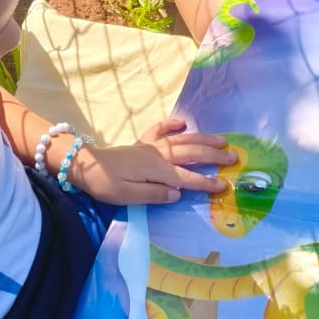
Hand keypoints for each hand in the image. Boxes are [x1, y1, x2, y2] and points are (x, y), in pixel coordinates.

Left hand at [64, 119, 236, 205]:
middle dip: (214, 156)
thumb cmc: (104, 184)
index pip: (186, 178)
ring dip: (203, 139)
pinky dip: (172, 125)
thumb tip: (177, 193)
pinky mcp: (141, 143)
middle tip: (234, 157)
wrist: (84, 164)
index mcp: (155, 170)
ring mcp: (150, 146)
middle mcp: (157, 155)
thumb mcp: (127, 196)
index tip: (224, 186)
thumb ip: (154, 194)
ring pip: (182, 140)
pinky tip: (183, 123)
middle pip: (191, 154)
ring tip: (222, 140)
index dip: (206, 183)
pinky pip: (160, 130)